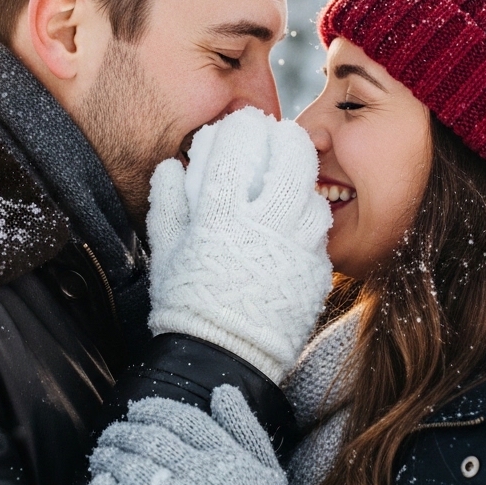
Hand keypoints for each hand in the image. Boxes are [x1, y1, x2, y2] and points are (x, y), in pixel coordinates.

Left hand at [89, 386, 295, 484]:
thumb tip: (223, 392)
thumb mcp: (268, 470)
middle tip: (112, 431)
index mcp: (223, 455)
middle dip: (125, 430)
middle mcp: (196, 472)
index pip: (180, 419)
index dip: (154, 409)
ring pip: (130, 465)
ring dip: (109, 455)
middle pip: (150, 438)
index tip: (138, 410)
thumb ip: (245, 428)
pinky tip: (99, 482)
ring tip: (101, 453)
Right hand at [147, 107, 332, 381]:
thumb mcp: (166, 253)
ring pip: (312, 189)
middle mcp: (264, 223)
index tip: (241, 125)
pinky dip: (306, 217)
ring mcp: (296, 246)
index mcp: (221, 214)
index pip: (240, 147)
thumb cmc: (187, 304)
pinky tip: (292, 221)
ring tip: (286, 180)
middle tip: (275, 139)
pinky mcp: (316, 269)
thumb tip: (172, 165)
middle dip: (284, 138)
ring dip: (300, 177)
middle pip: (291, 156)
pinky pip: (319, 228)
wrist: (223, 359)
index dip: (242, 128)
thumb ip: (169, 204)